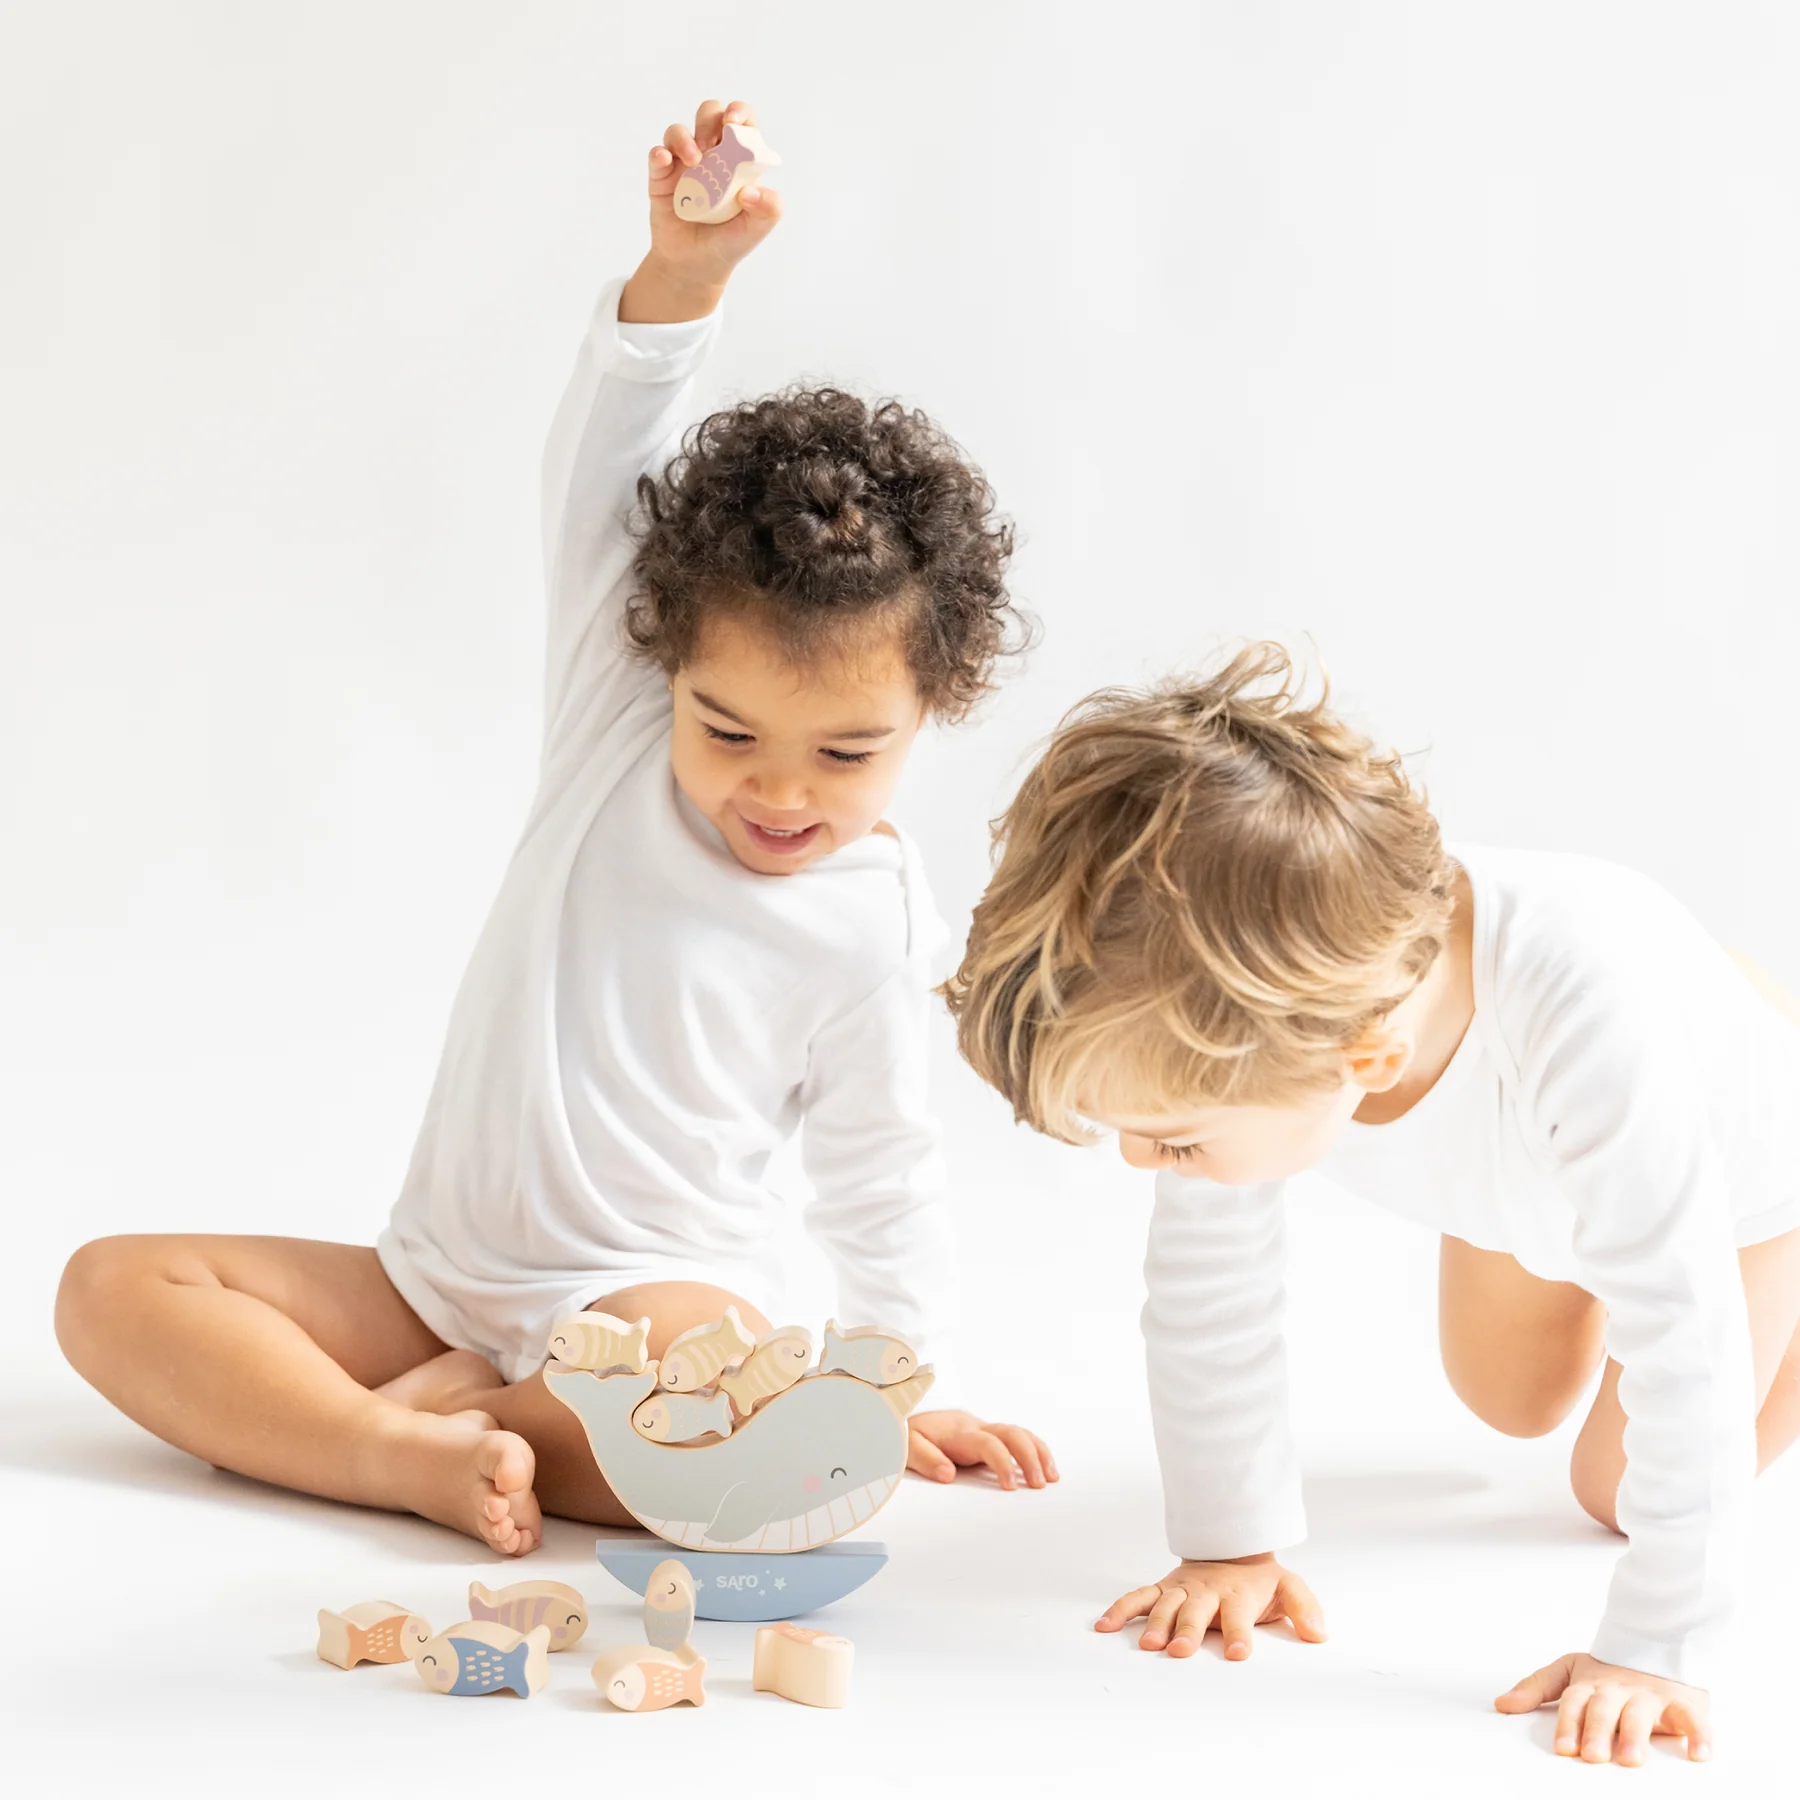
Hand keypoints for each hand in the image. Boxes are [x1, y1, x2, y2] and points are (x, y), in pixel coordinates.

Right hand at [621, 99, 782, 322]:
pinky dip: (660, 153)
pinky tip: (665, 161)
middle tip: (712, 144)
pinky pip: (656, 154)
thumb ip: (770, 208)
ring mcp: (683, 163)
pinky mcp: (661, 177)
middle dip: (710, 119)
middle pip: (709, 113)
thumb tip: (752, 191)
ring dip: (684, 138)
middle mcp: (710, 154)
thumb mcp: (758, 228)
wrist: (697, 265)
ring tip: (694, 162)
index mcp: (737, 158)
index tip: (734, 124)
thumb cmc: (729, 240)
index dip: (738, 113)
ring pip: (679, 130)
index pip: (741, 122)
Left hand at [906, 1409, 1056, 1489]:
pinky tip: (1044, 1467)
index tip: (1011, 1487)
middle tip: (1040, 1484)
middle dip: (1030, 1457)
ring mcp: (983, 1428)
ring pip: (1019, 1432)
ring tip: (1052, 1477)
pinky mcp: (986, 1434)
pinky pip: (1016, 1437)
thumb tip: (949, 1475)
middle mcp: (975, 1427)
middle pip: (1012, 1433)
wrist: (904, 1411)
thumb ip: (926, 1459)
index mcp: (959, 1432)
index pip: (989, 1443)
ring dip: (1038, 1452)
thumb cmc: (908, 1433)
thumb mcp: (908, 1447)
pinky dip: (1033, 1449)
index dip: (1002, 1463)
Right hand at [1095, 1555, 1326, 1659]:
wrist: (1229, 1547)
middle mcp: (1206, 1591)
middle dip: (1187, 1630)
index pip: (1239, 1615)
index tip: (1239, 1654)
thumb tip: (1319, 1635)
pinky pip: (1138, 1597)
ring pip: (1165, 1604)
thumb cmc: (1259, 1579)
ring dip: (1156, 1623)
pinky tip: (1105, 1627)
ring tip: (1148, 1644)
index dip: (1239, 1633)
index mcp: (1237, 1594)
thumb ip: (1305, 1609)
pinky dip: (1121, 1610)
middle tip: (1180, 1650)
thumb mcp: (1289, 1587)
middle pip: (1195, 1611)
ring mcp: (1181, 1589)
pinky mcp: (1162, 1589)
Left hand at [1496, 1652, 1710, 1764]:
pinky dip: (1698, 1735)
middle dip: (1597, 1732)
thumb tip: (1501, 1705)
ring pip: (1642, 1714)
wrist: (1657, 1639)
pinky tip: (1698, 1754)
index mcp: (1591, 1684)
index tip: (1564, 1748)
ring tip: (1631, 1760)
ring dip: (1636, 1736)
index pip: (1574, 1702)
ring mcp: (1652, 1695)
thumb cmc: (1609, 1669)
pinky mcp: (1685, 1701)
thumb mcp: (1569, 1672)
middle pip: (1605, 1709)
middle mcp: (1619, 1689)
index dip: (1568, 1724)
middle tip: (1592, 1756)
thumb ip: (1536, 1688)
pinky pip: (1694, 1718)